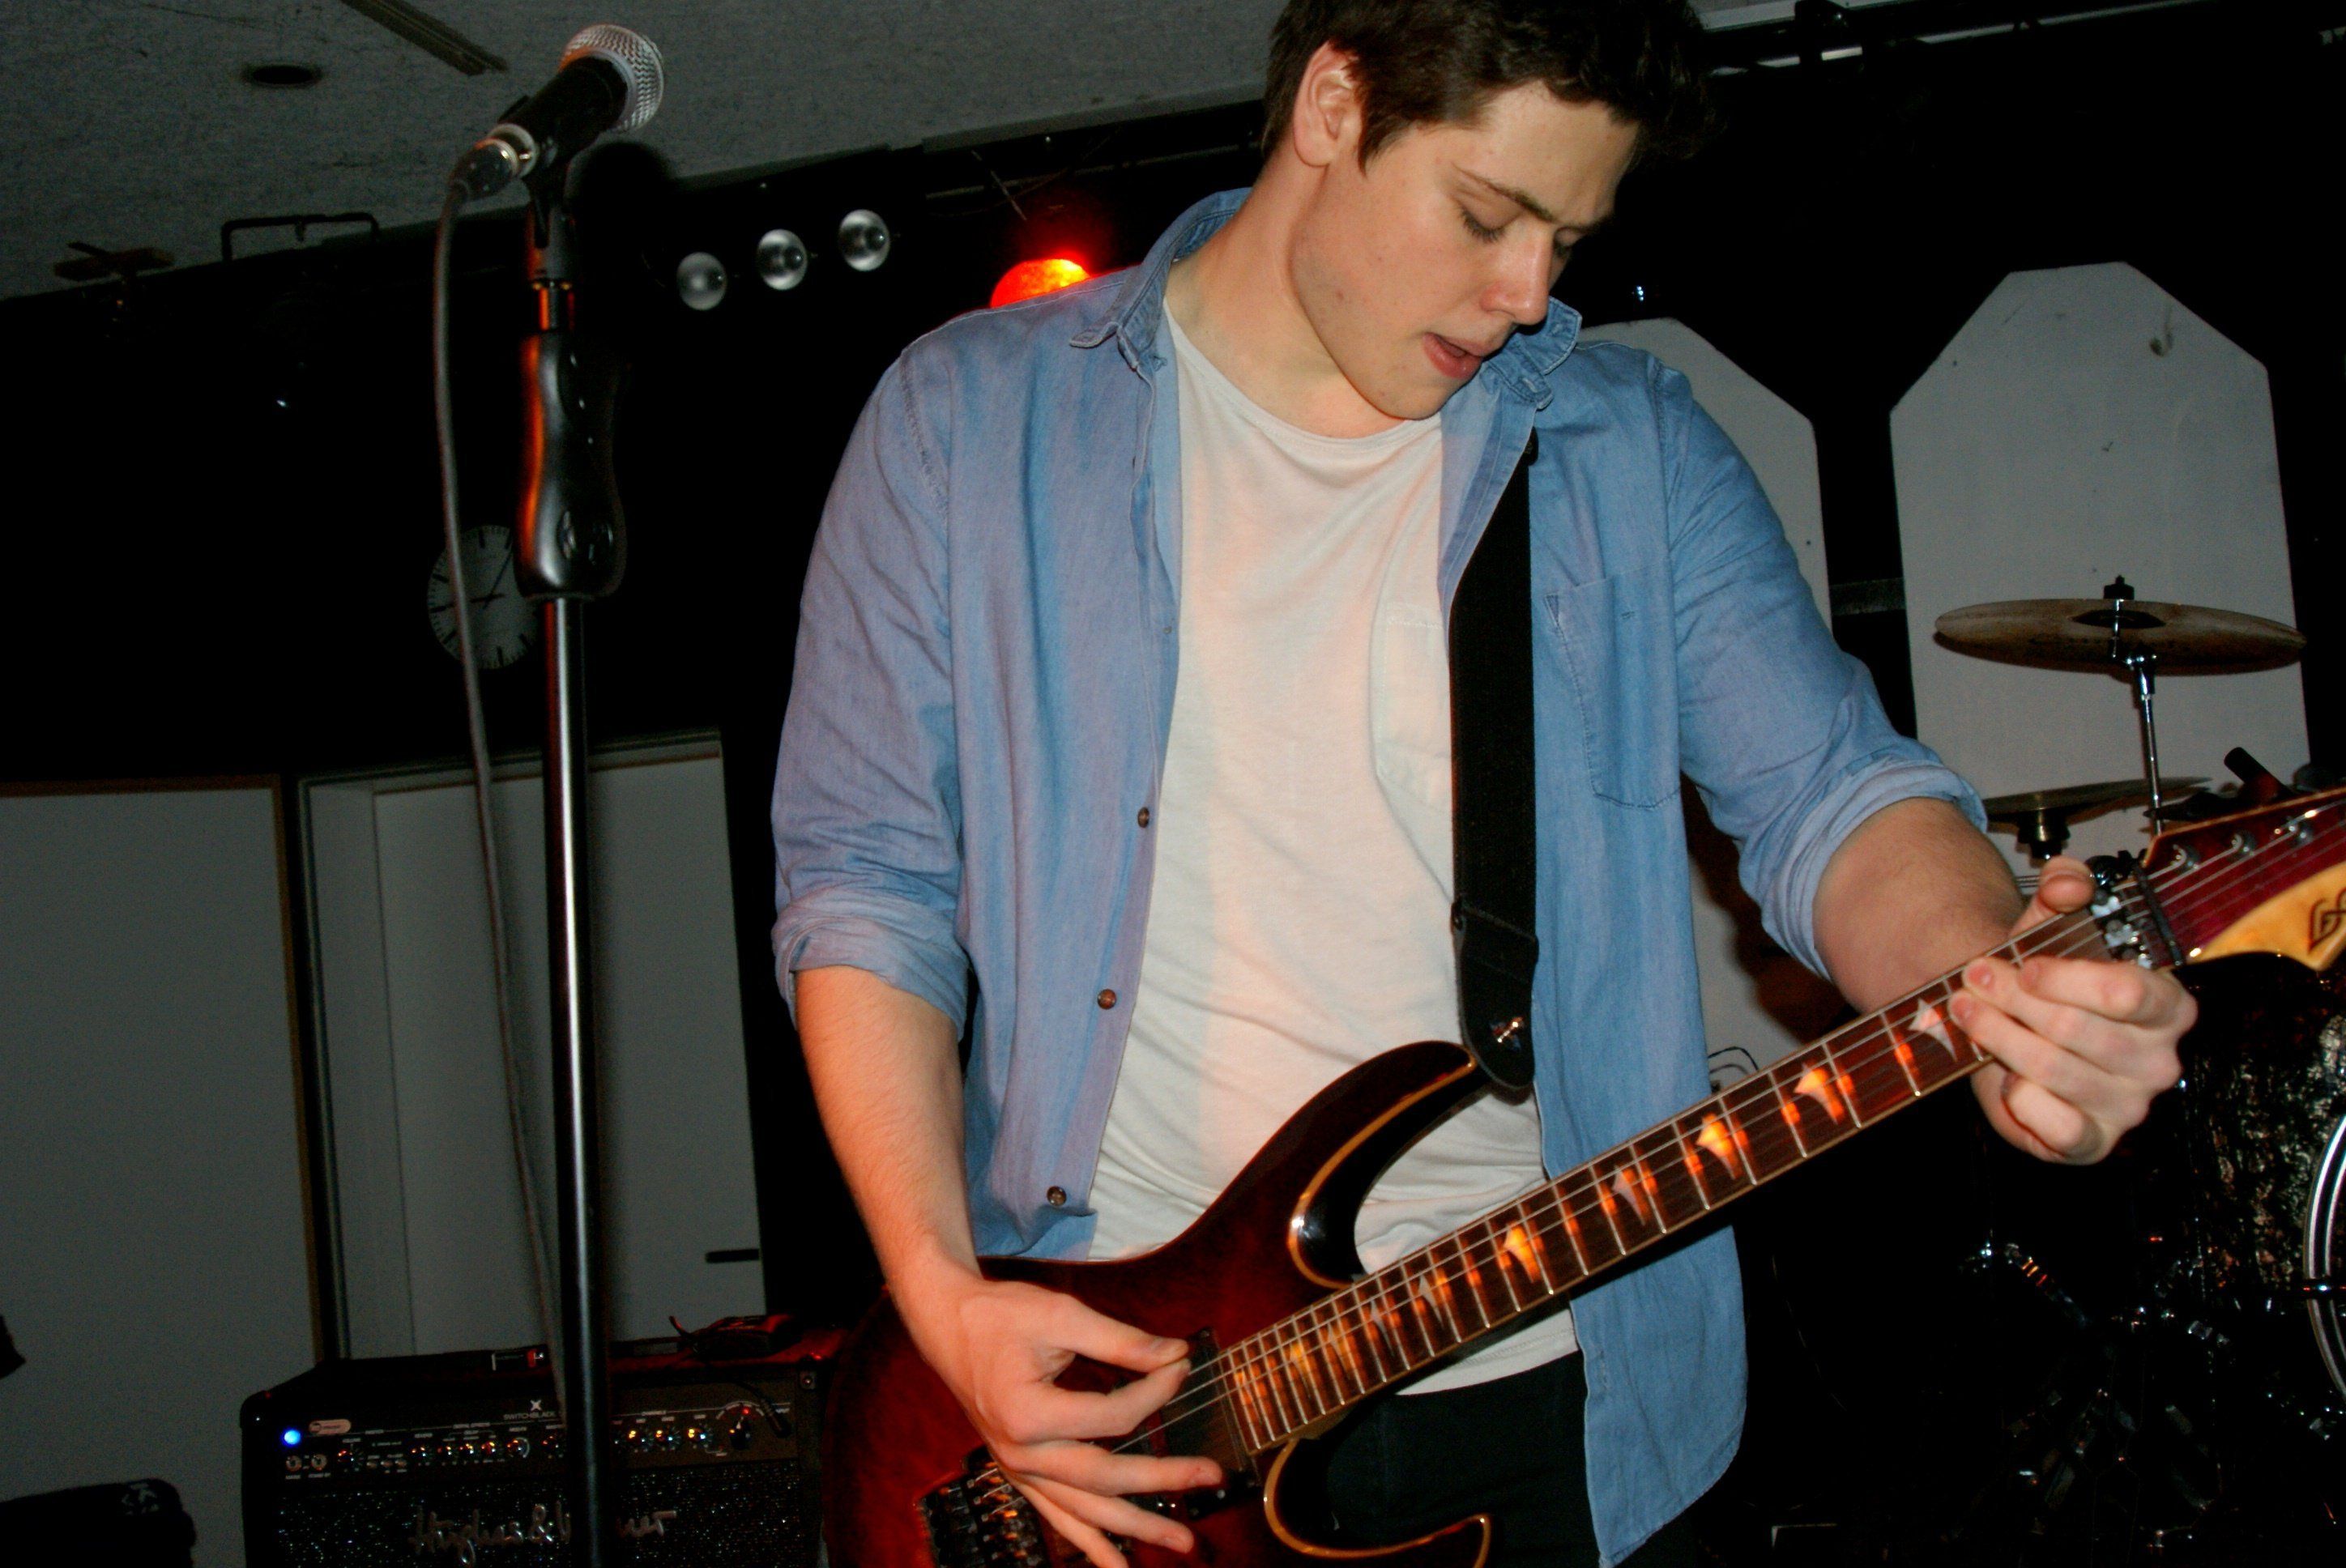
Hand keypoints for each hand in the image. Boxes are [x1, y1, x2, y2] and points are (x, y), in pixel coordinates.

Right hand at [903, 1272, 1221, 1566]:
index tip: (1179, 1365)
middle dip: (1163, 1479)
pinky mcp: (1018, 1471)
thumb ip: (1122, 1341)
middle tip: (1213, 1475)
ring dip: (1134, 1527)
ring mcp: (1017, 1468)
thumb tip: (1177, 1356)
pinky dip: (1088, 1541)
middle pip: (1105, 1476)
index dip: (1155, 1392)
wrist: (946, 1323)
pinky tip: (1115, 1564)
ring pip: (1084, 1509)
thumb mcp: (1061, 1315)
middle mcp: (1021, 1453)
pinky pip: (1057, 1515)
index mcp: (1029, 1414)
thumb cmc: (1001, 1314)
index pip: (1113, 1417)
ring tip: (1181, 1542)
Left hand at [1959, 855, 2193, 1162]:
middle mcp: (2159, 1061)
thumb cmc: (2042, 979)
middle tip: (1973, 980)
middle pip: (2078, 1029)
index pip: (2129, 991)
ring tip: (1966, 1011)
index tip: (2024, 964)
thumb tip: (2067, 881)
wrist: (2013, 1025)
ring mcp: (2129, 1106)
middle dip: (2013, 1000)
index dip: (2065, 977)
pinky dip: (2020, 1100)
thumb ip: (2062, 889)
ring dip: (1998, 1036)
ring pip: (2054, 1070)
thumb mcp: (2049, 924)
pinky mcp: (2094, 1143)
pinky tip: (2006, 1078)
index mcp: (2168, 1006)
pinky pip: (2057, 1126)